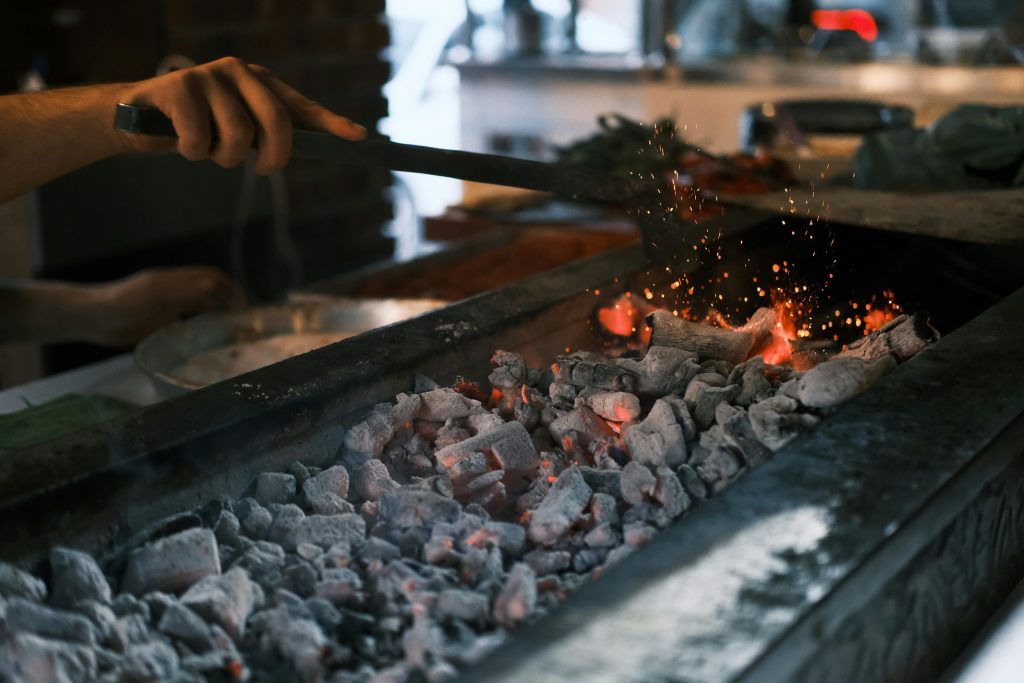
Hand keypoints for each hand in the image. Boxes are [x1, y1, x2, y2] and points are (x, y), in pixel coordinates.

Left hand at [86, 266, 244, 346]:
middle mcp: (174, 291)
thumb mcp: (155, 294)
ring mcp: (167, 306)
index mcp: (174, 281)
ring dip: (217, 315)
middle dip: (229, 302)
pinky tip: (207, 340)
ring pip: (201, 306)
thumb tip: (215, 285)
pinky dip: (201, 328)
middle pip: (210, 291)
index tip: (241, 309)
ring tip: (231, 333)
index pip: (212, 278)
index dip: (230, 290)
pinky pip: (188, 322)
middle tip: (242, 323)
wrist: (92, 319)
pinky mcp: (159, 322)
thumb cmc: (122, 305)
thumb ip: (185, 290)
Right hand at [114, 57, 366, 173]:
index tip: (359, 137)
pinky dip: (192, 151)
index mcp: (259, 81)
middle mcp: (238, 71)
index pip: (300, 105)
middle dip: (274, 156)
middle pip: (277, 121)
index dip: (330, 123)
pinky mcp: (179, 88)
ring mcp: (208, 76)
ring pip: (238, 136)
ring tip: (207, 151)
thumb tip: (314, 147)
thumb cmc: (198, 126)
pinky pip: (201, 138)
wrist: (137, 118)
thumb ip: (270, 133)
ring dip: (223, 158)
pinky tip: (181, 142)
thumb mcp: (239, 128)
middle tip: (263, 169)